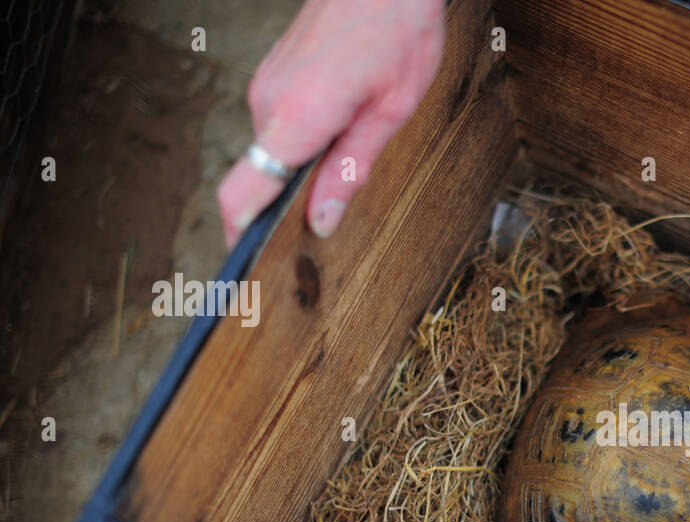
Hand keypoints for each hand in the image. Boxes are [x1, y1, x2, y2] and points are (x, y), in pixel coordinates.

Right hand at [217, 0, 445, 247]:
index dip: (240, 238)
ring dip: (302, 169)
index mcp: (296, 117)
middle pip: (262, 179)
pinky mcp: (272, 76)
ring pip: (274, 152)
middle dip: (287, 208)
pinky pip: (278, 127)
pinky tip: (342, 131)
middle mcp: (267, 101)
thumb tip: (321, 222)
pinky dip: (302, 144)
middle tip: (324, 230)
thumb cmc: (398, 31)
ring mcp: (265, 85)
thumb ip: (351, 171)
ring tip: (350, 159)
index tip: (247, 270)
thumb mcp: (389, 113)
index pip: (243, 193)